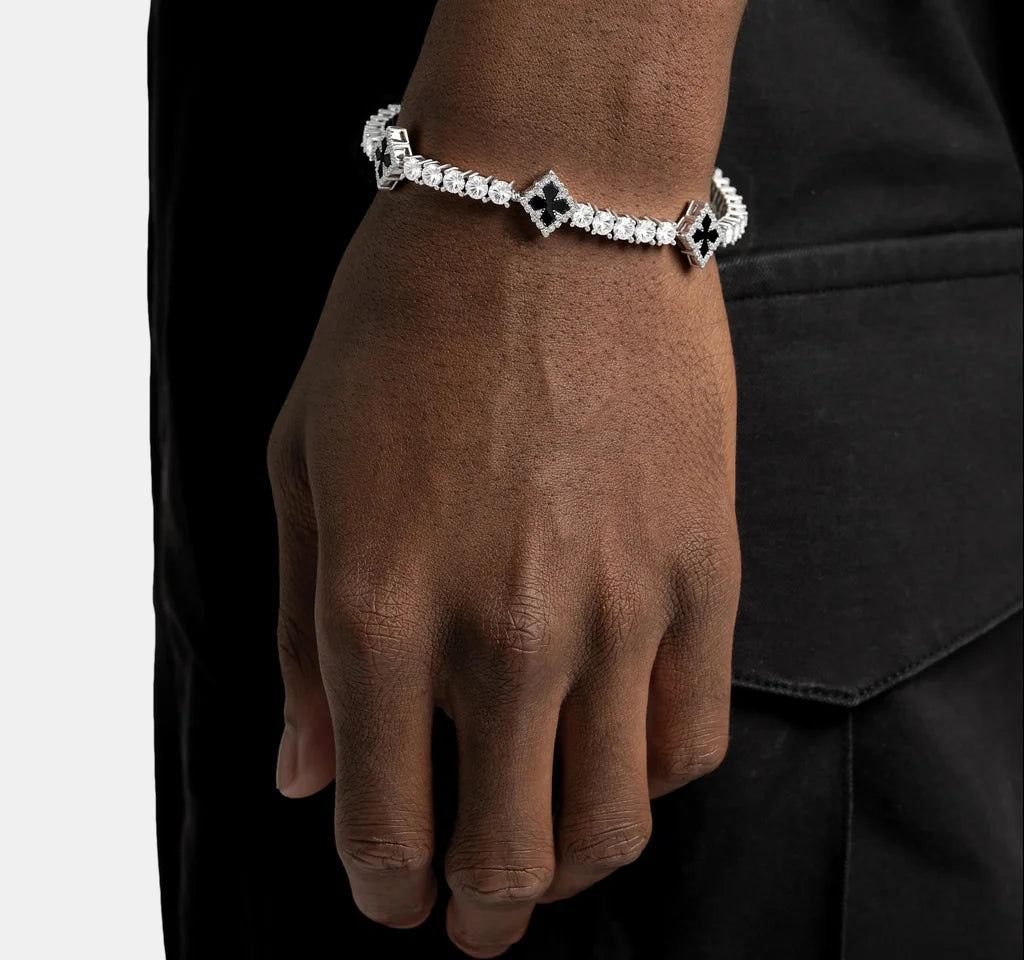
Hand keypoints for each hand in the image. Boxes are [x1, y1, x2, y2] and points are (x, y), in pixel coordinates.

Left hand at [268, 184, 740, 956]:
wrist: (546, 209)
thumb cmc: (404, 325)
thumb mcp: (301, 470)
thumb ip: (297, 642)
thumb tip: (307, 776)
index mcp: (380, 611)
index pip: (385, 825)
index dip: (386, 889)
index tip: (393, 899)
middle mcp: (505, 635)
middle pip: (513, 857)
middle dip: (483, 914)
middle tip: (474, 922)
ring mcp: (619, 608)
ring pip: (616, 822)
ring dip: (575, 865)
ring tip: (551, 854)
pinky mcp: (705, 571)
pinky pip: (693, 735)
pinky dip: (654, 780)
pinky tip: (620, 757)